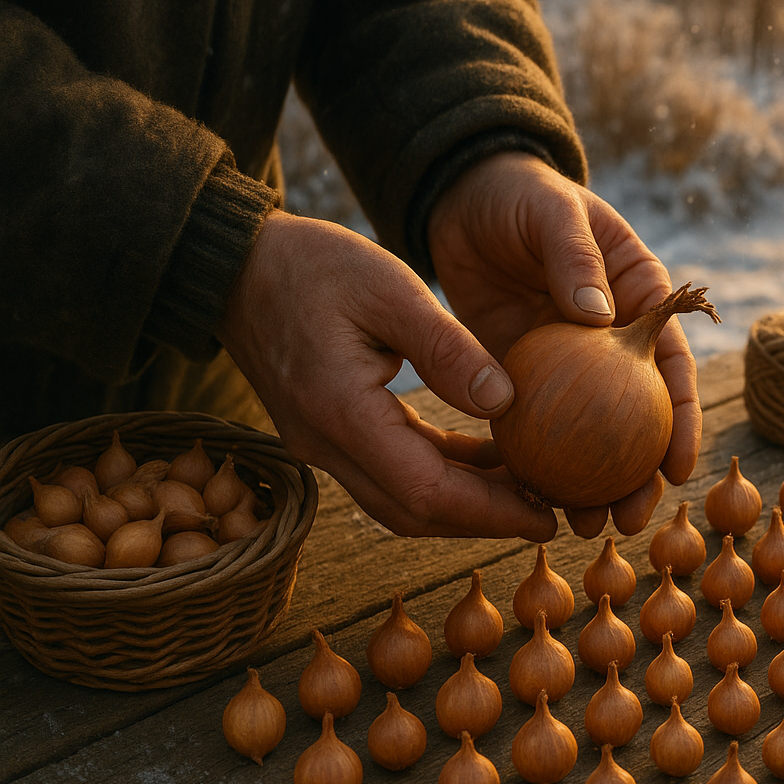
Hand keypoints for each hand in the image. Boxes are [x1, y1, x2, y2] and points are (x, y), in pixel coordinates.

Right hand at [218, 210, 558, 539]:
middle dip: (485, 519)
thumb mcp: (389, 288)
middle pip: (416, 511)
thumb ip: (446, 348)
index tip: (545, 517)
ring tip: (528, 486)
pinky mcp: (326, 431)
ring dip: (464, 501)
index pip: (427, 493)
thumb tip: (504, 401)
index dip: (491, 514)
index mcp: (342, 413)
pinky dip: (440, 471)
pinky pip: (390, 469)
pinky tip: (485, 456)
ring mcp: (321, 443)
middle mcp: (326, 444)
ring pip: (402, 499)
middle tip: (549, 512)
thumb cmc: (312, 264)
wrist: (234, 263)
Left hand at [428, 151, 699, 533]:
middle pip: (635, 416)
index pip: (670, 364)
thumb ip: (576, 257)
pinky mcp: (522, 374)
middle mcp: (610, 339)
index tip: (679, 467)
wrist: (462, 196)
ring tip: (589, 527)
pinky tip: (531, 501)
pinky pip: (534, 426)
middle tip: (631, 519)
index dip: (681, 418)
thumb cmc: (523, 195)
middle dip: (640, 475)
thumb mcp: (554, 212)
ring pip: (587, 434)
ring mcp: (567, 363)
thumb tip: (602, 315)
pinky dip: (536, 463)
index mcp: (637, 297)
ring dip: (592, 483)